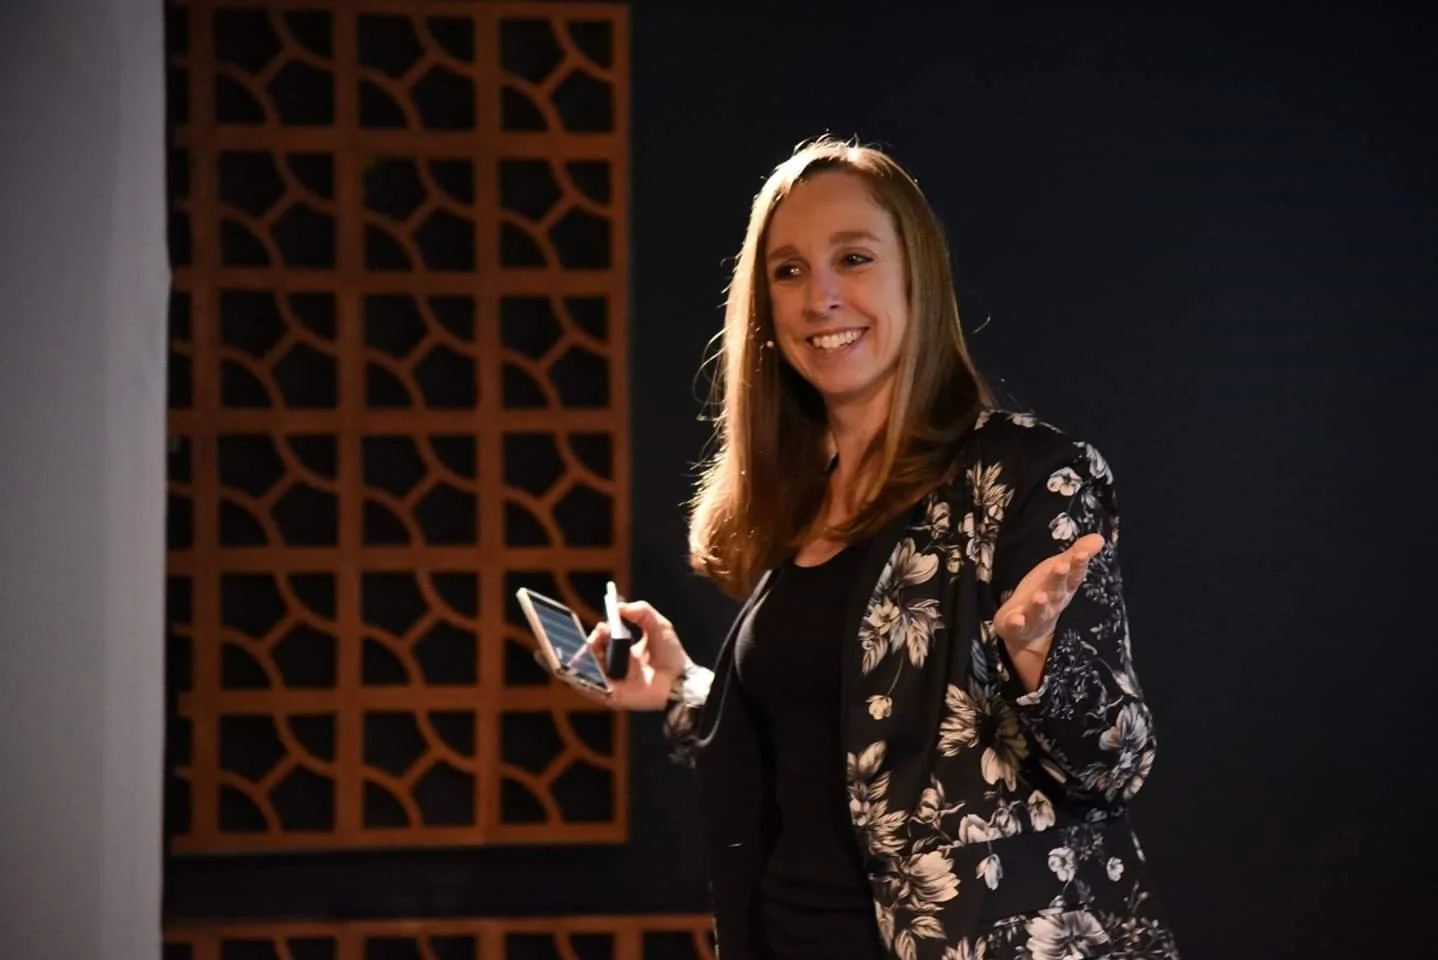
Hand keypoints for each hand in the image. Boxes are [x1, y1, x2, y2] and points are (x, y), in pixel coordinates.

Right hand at [567, 600, 690, 711]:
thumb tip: (619, 606)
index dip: (601, 631)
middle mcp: (617, 666)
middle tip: (600, 632)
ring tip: (595, 645)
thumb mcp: (659, 625)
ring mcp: (614, 682)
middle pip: (594, 653)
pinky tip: (584, 669)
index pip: (605, 639)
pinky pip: (592, 689)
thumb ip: (642, 611)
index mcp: (625, 650)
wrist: (681, 680)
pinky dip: (584, 680)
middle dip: (592, 641)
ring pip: (589, 669)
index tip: (604, 624)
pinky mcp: (613, 696)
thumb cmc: (672, 655)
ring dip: (587, 656)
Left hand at [994, 533, 1104, 657]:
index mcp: (1063, 588)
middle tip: (1061, 566)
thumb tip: (1099, 537)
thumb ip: (1076, 554)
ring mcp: (1034, 616)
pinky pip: (1016, 625)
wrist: (1028, 631)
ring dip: (1040, 604)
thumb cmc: (1046, 594)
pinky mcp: (1016, 626)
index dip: (1078, 565)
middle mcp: (1052, 603)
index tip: (1082, 553)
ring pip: (1039, 610)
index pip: (1073, 575)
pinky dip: (1016, 623)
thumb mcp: (1059, 570)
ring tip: (1040, 596)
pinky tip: (1016, 619)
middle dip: (1059, 579)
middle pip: (1056, 590)